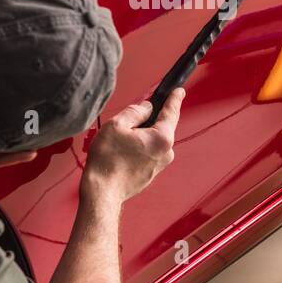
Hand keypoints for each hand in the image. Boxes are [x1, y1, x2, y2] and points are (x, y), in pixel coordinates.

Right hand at [83, 88, 184, 202]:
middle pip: (161, 127)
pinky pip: (148, 153)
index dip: (174, 99)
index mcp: (161, 138)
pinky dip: (138, 149)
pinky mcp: (151, 174)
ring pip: (153, 141)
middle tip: (128, 121)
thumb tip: (146, 107)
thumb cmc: (108, 160)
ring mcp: (160, 165)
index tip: (179, 91)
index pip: (171, 112)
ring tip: (120, 141)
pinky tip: (122, 152)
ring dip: (141, 136)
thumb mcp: (117, 124)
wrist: (102, 191)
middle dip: (148, 120)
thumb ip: (135, 111)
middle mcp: (166, 152)